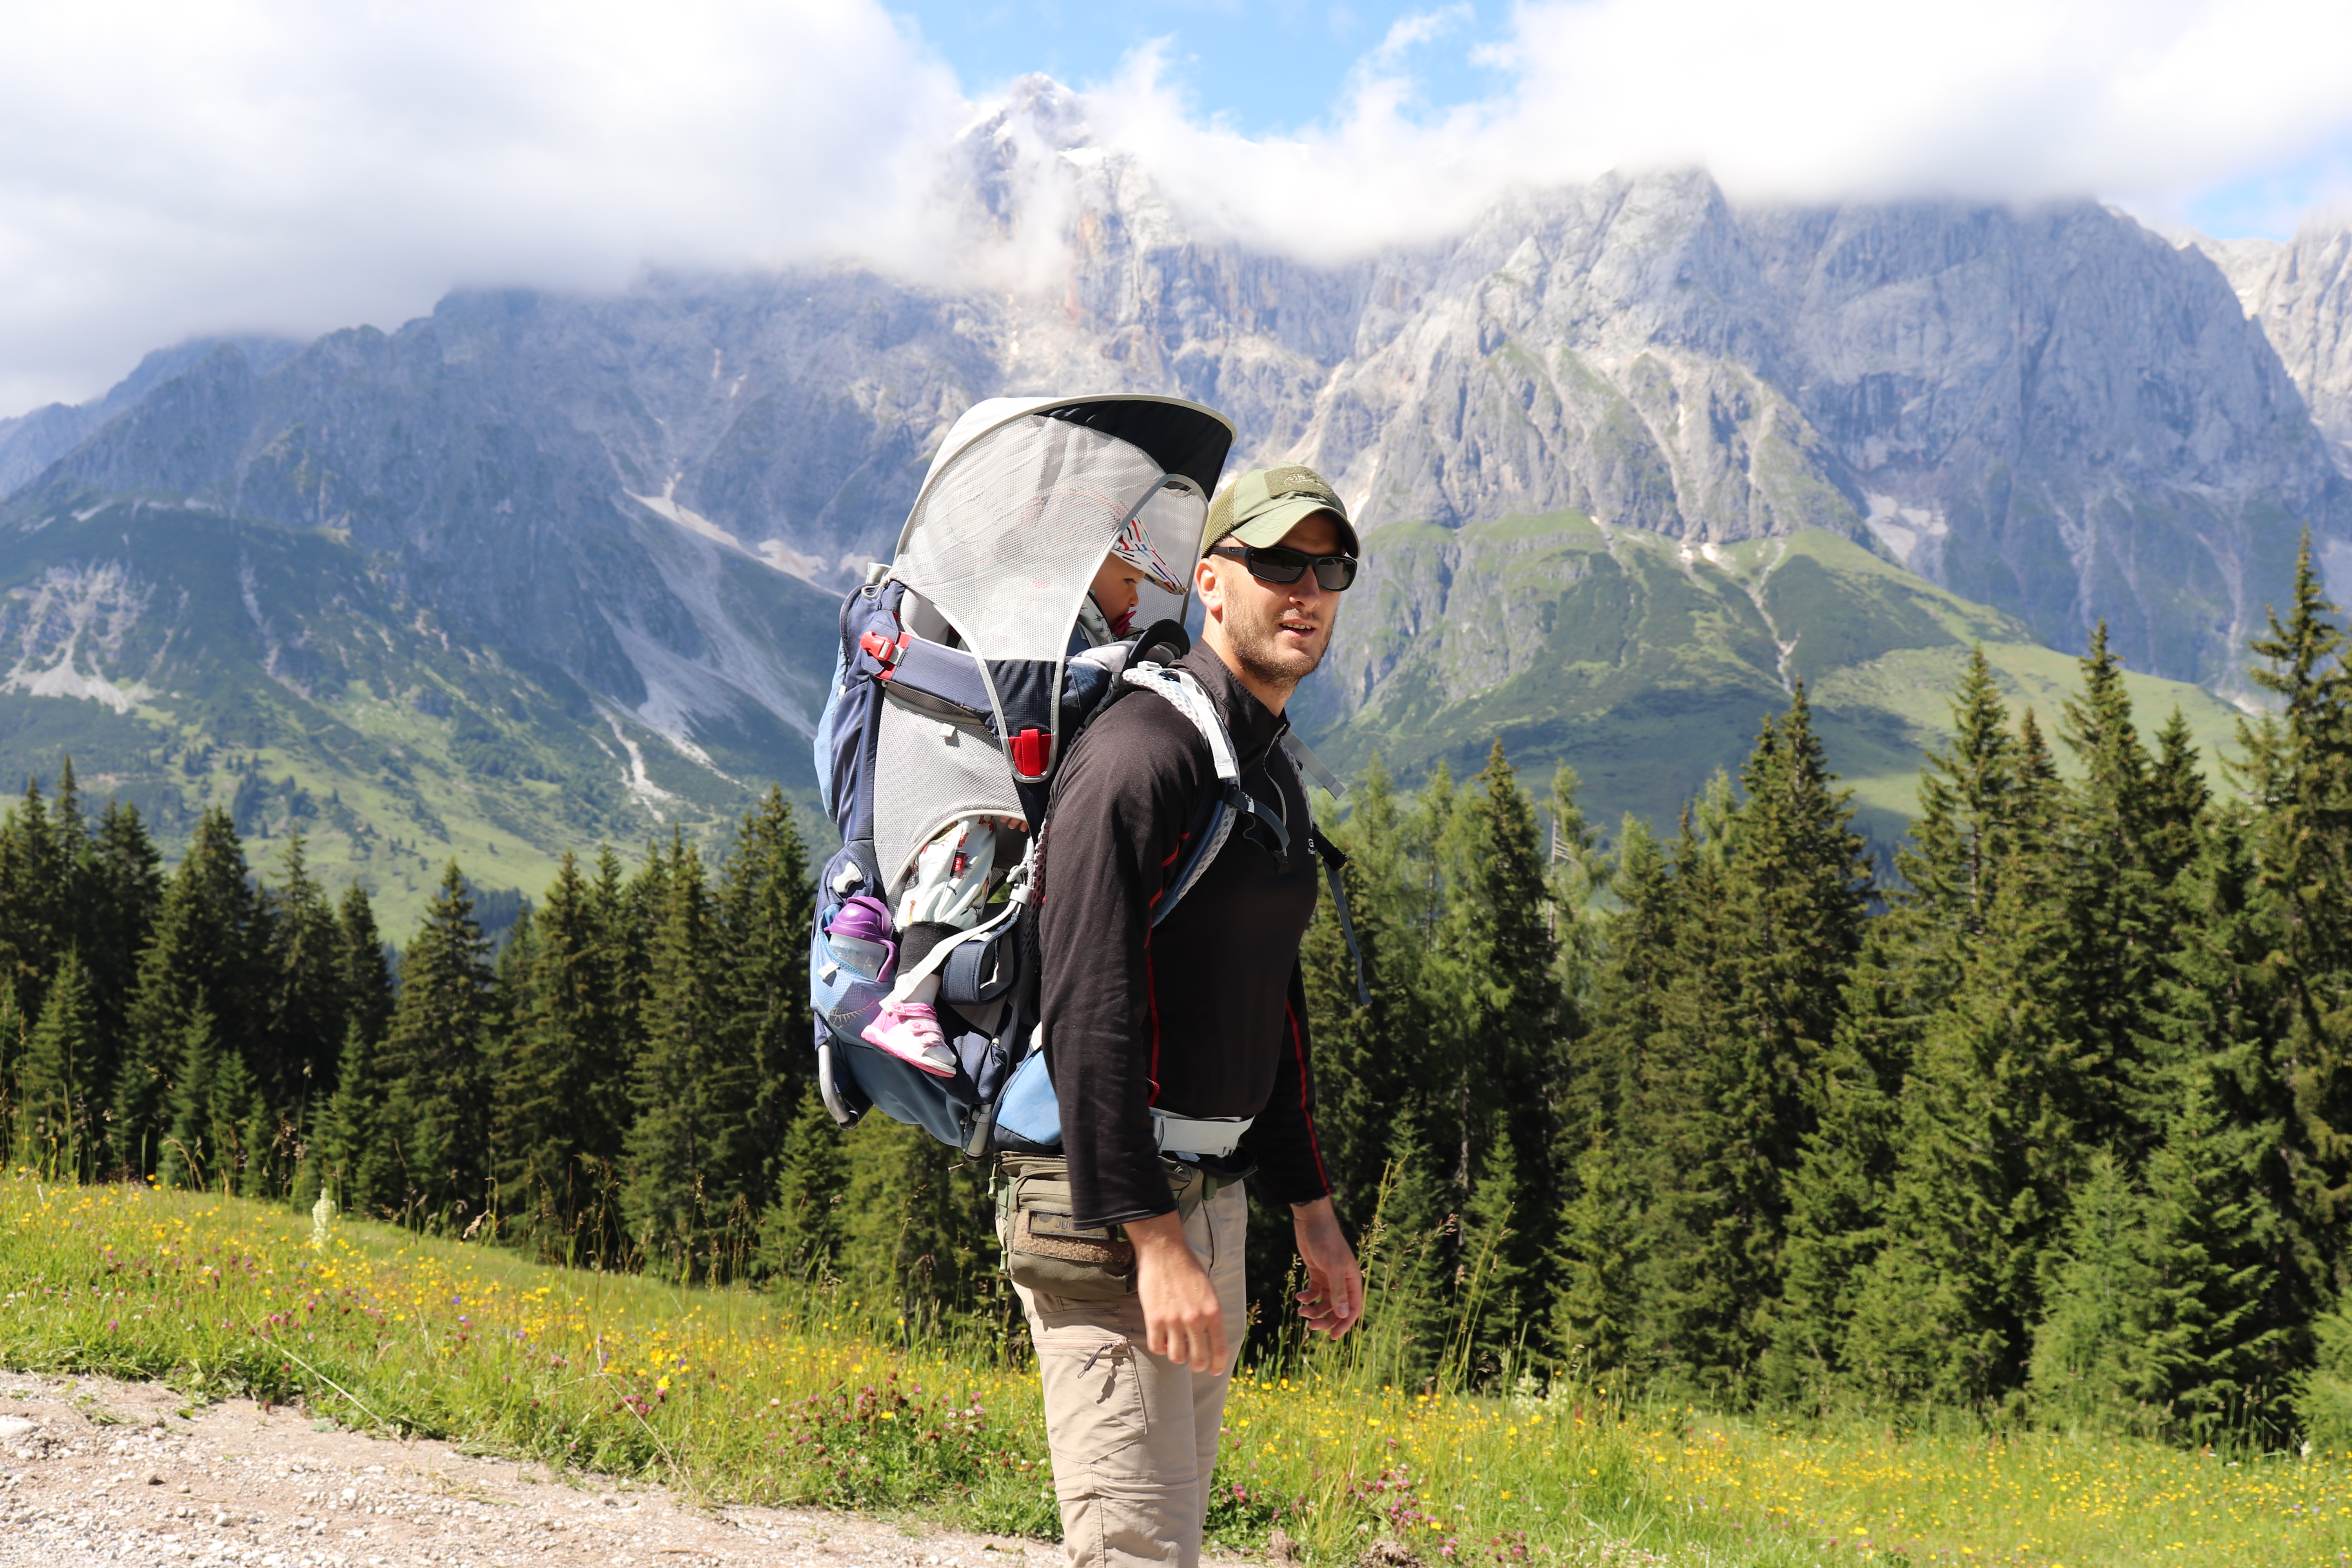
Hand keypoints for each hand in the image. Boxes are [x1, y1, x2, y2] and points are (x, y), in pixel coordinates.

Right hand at [1129, 1210, 1225, 1372]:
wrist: (1165, 1251)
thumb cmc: (1188, 1269)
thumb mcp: (1209, 1292)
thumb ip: (1210, 1316)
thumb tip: (1209, 1340)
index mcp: (1213, 1312)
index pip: (1220, 1349)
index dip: (1218, 1365)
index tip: (1214, 1370)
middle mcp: (1196, 1319)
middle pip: (1198, 1360)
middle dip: (1197, 1365)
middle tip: (1193, 1361)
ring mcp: (1174, 1320)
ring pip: (1176, 1357)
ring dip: (1177, 1356)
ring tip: (1175, 1345)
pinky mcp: (1154, 1318)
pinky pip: (1157, 1347)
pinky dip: (1160, 1347)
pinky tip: (1161, 1338)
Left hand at [1292, 1198, 1363, 1339]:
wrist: (1311, 1221)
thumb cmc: (1326, 1241)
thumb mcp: (1332, 1267)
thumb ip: (1338, 1291)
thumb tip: (1344, 1315)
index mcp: (1353, 1280)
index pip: (1353, 1308)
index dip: (1345, 1324)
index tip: (1332, 1337)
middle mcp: (1342, 1281)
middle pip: (1337, 1309)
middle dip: (1325, 1319)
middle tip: (1311, 1327)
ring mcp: (1329, 1277)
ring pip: (1324, 1302)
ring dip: (1313, 1310)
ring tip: (1301, 1311)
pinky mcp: (1316, 1273)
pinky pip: (1313, 1292)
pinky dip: (1306, 1297)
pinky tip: (1299, 1297)